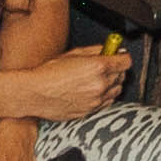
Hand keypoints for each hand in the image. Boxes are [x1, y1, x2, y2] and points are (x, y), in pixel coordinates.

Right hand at [0, 47, 129, 123]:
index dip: (122, 57)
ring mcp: (95, 100)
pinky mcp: (90, 111)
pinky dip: (104, 96)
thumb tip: (111, 49)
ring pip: (116, 91)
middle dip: (117, 69)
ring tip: (97, 79)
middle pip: (122, 76)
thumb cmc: (49, 72)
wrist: (34, 93)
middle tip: (106, 66)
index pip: (126, 61)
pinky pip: (106, 103)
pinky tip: (92, 91)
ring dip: (112, 84)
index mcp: (98, 67)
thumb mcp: (74, 53)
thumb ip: (96, 50)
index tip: (118, 55)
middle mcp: (100, 84)